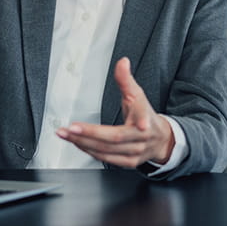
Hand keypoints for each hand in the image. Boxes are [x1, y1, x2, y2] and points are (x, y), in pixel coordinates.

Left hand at [56, 56, 174, 167]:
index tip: (139, 125)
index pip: (141, 120)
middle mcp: (140, 139)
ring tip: (66, 134)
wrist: (160, 139)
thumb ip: (126, 79)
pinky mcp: (128, 163)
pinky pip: (106, 159)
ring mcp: (134, 153)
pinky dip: (89, 151)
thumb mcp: (138, 95)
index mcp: (145, 120)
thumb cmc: (145, 114)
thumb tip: (122, 62)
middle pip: (114, 138)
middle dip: (90, 134)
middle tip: (69, 128)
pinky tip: (78, 143)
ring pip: (106, 151)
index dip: (139, 121)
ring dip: (84, 143)